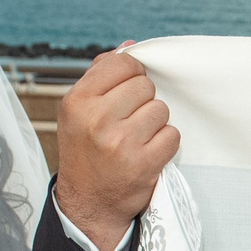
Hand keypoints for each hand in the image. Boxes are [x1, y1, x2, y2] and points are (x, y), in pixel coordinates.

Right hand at [55, 45, 178, 250]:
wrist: (87, 203)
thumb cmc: (85, 150)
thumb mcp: (79, 111)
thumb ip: (101, 75)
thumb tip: (130, 46)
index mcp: (78, 101)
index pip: (122, 64)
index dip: (131, 75)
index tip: (126, 92)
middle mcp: (97, 119)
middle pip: (144, 85)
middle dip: (142, 101)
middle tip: (129, 121)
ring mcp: (121, 143)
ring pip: (160, 109)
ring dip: (155, 123)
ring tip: (137, 138)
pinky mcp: (143, 164)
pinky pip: (172, 135)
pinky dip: (165, 143)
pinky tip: (148, 152)